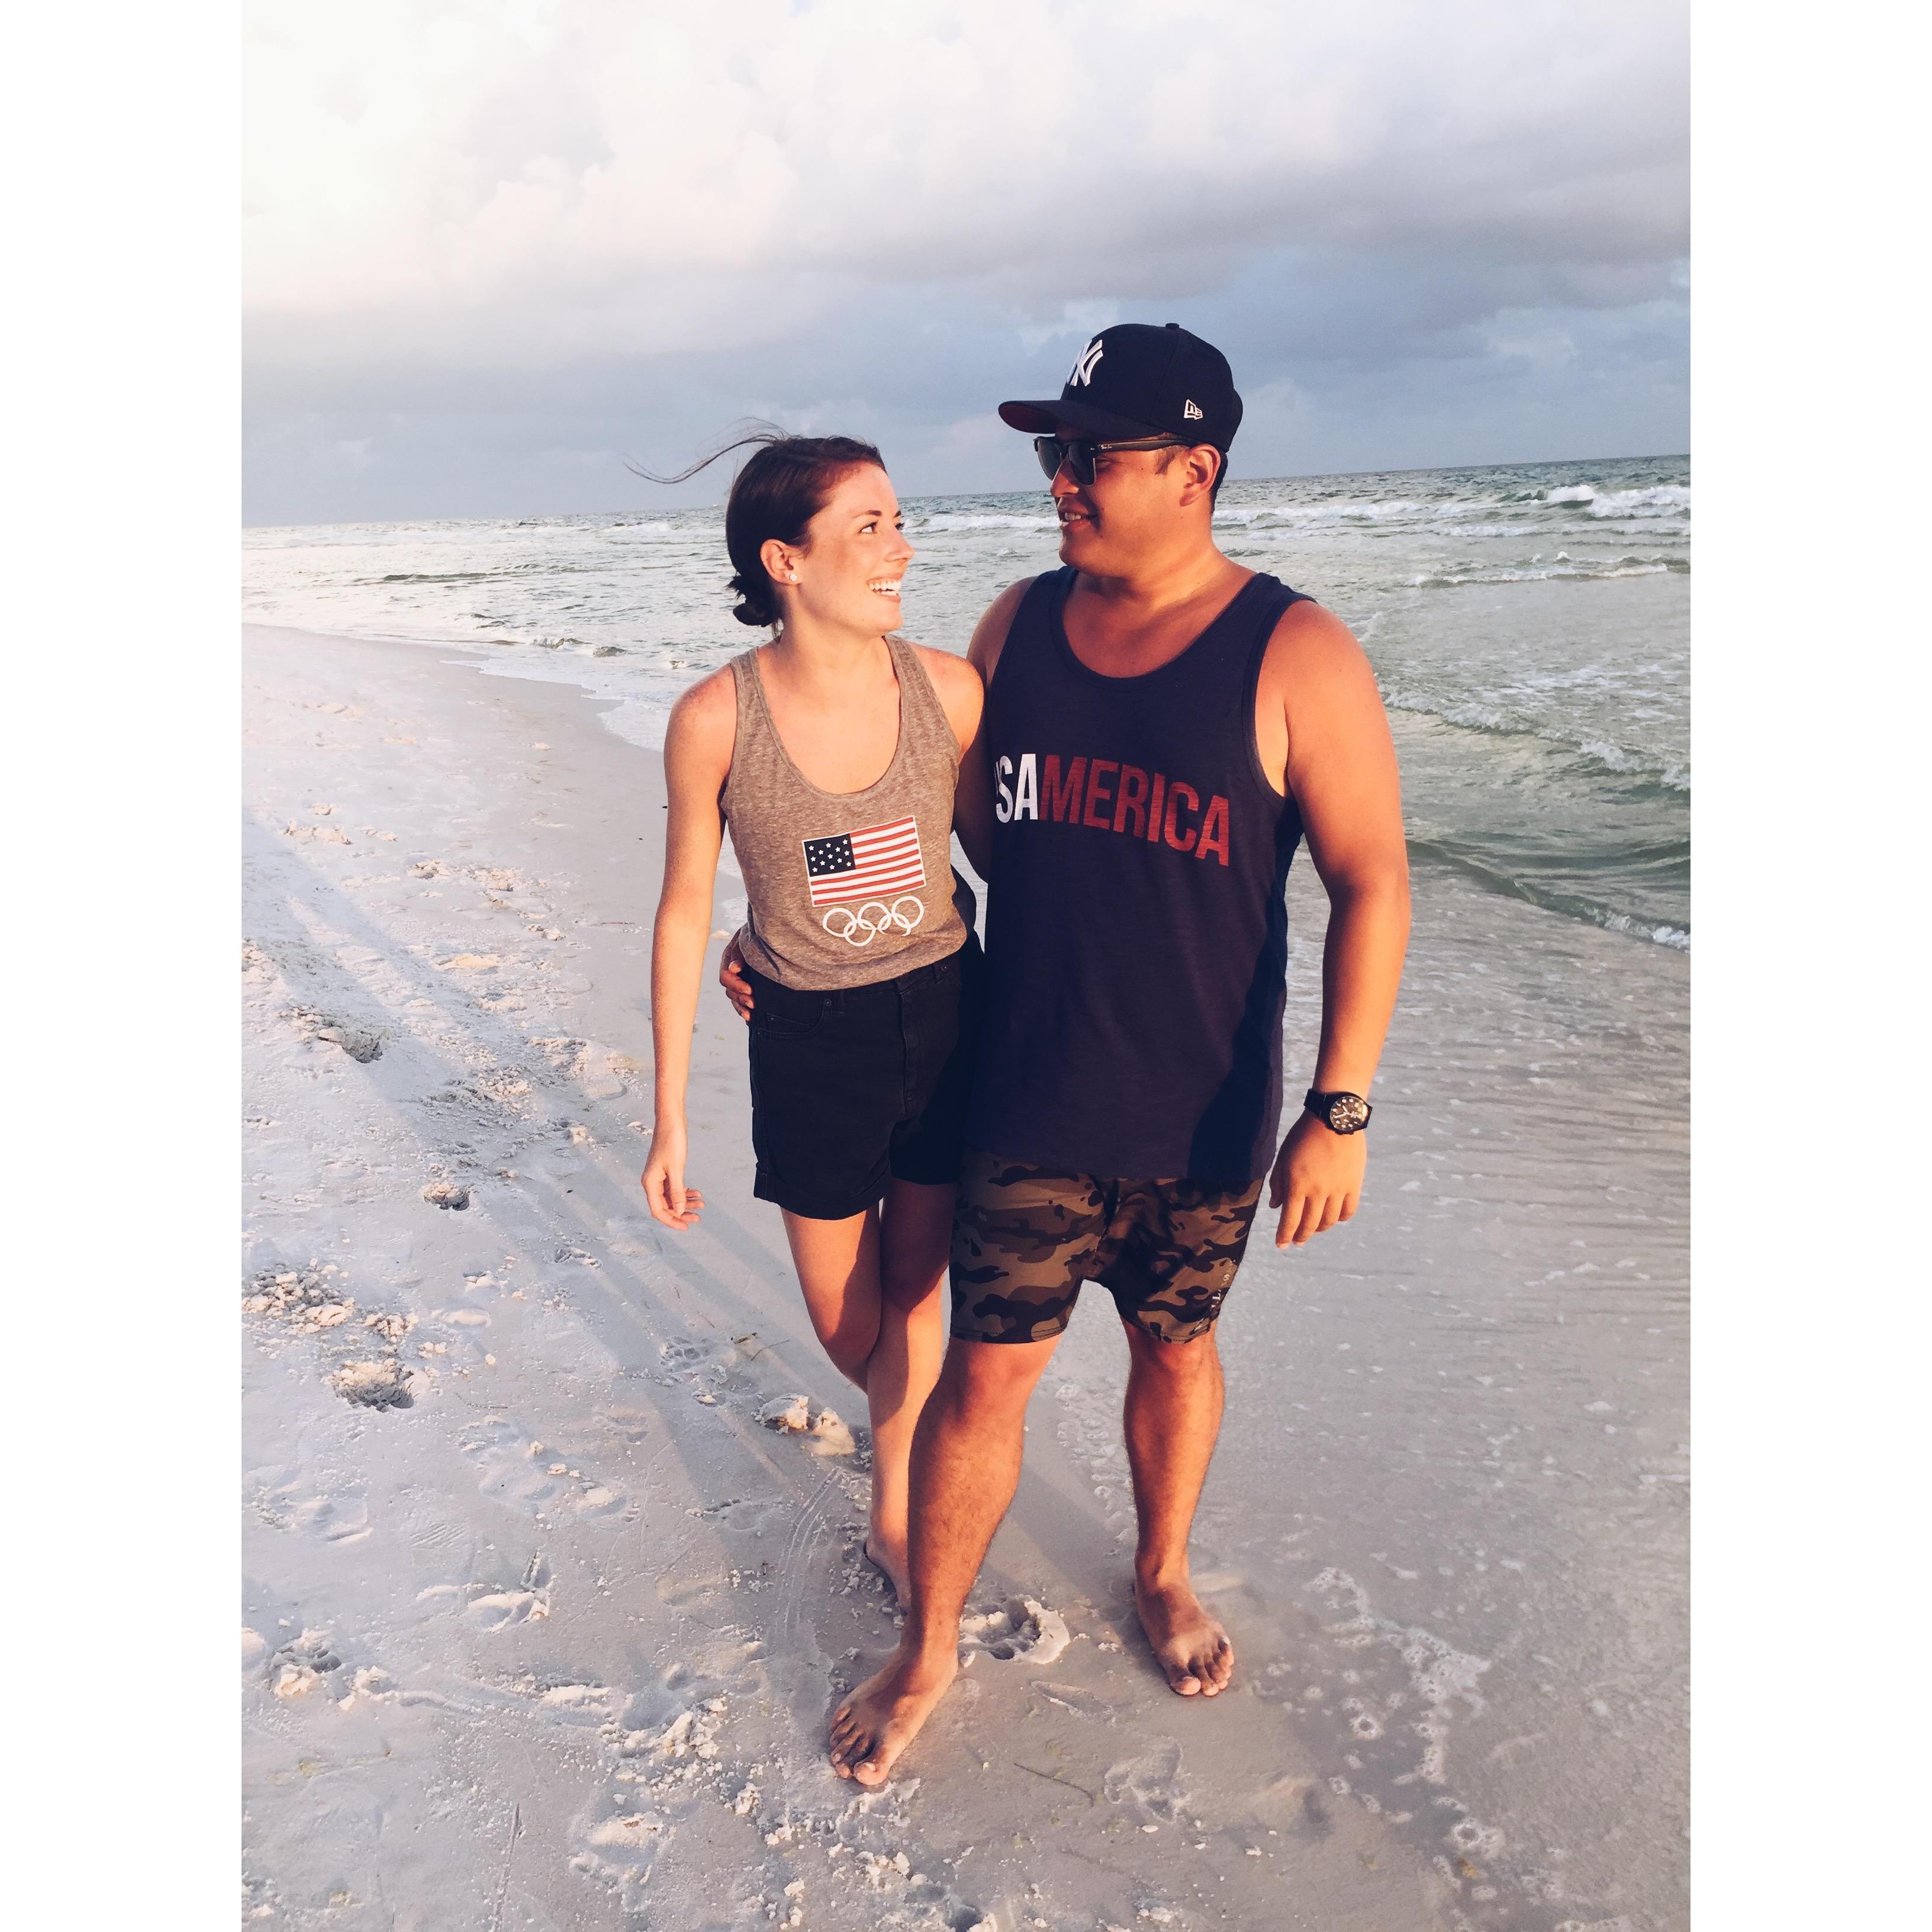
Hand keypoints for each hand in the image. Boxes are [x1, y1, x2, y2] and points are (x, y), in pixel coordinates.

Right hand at [640, 1124, 704, 1229]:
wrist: (671, 1122)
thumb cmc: (671, 1142)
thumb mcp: (676, 1169)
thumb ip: (677, 1192)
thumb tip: (680, 1211)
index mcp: (650, 1183)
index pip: (658, 1211)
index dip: (672, 1221)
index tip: (686, 1227)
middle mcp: (652, 1182)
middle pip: (666, 1206)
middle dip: (681, 1213)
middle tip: (697, 1217)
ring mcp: (659, 1176)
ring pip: (672, 1197)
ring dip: (686, 1202)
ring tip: (701, 1204)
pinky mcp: (667, 1171)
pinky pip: (675, 1187)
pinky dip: (686, 1192)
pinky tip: (697, 1193)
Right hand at [718, 936, 753, 1021]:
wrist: (772, 932)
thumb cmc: (758, 932)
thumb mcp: (747, 937)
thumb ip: (739, 952)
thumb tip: (734, 969)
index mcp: (728, 959)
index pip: (725, 977)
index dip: (736, 985)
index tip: (749, 989)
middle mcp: (732, 972)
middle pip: (730, 991)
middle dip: (741, 998)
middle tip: (754, 1003)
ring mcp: (740, 980)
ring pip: (735, 999)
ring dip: (742, 1007)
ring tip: (751, 1014)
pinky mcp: (749, 986)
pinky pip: (743, 1002)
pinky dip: (745, 1010)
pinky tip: (752, 1019)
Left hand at [1267, 1111, 1365, 1246]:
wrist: (1333, 1118)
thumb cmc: (1303, 1136)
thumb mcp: (1284, 1158)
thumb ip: (1278, 1184)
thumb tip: (1275, 1207)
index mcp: (1297, 1185)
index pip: (1290, 1220)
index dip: (1284, 1236)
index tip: (1280, 1246)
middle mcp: (1318, 1192)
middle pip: (1309, 1224)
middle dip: (1300, 1236)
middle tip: (1296, 1242)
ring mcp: (1338, 1190)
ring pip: (1329, 1221)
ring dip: (1319, 1229)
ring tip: (1313, 1230)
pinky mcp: (1353, 1184)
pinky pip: (1348, 1211)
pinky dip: (1340, 1218)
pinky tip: (1333, 1218)